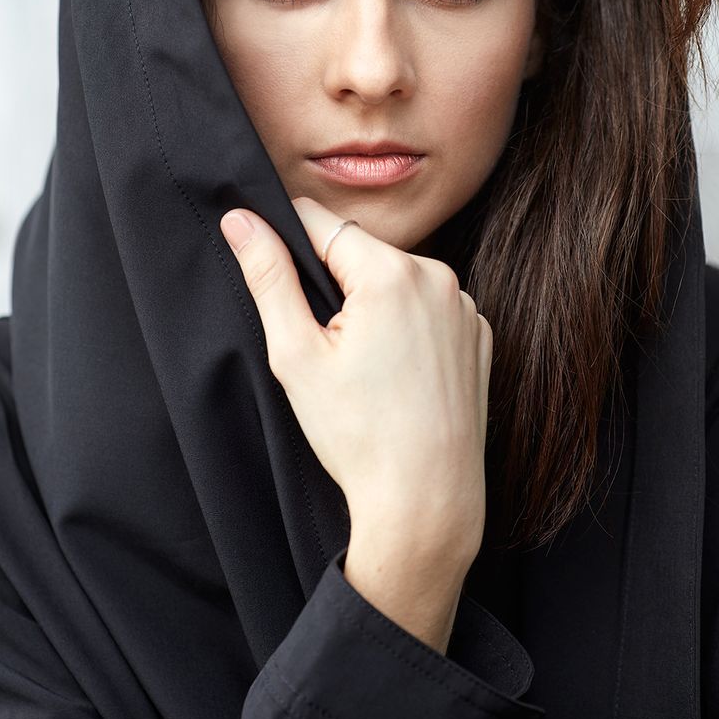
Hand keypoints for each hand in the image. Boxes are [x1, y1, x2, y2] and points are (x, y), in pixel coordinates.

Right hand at [220, 196, 492, 564]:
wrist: (427, 499)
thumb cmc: (358, 434)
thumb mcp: (296, 353)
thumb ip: (269, 275)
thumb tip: (240, 219)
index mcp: (390, 272)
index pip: (320, 221)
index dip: (288, 241)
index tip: (277, 277)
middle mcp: (437, 276)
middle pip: (360, 252)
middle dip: (334, 284)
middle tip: (325, 347)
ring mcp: (464, 305)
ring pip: (395, 280)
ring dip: (372, 303)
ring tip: (364, 367)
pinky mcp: (478, 334)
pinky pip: (428, 308)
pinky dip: (407, 326)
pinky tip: (397, 374)